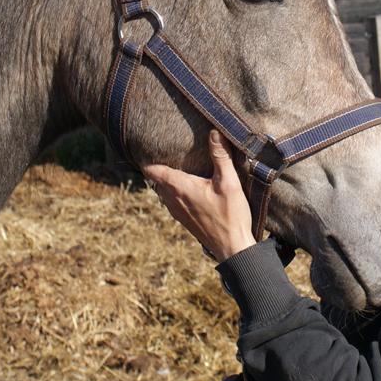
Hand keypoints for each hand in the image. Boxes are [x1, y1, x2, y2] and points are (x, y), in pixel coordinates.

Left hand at [142, 131, 255, 260]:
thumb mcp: (229, 182)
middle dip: (159, 164)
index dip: (148, 157)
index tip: (151, 144)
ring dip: (168, 178)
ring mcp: (176, 211)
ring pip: (163, 189)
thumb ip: (220, 156)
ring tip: (178, 163)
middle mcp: (172, 199)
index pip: (152, 170)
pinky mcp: (184, 218)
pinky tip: (189, 185)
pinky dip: (174, 189)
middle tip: (167, 148)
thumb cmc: (230, 215)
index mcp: (179, 187)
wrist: (232, 248)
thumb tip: (214, 132)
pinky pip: (171, 199)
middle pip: (156, 178)